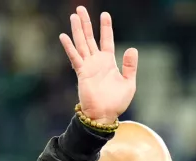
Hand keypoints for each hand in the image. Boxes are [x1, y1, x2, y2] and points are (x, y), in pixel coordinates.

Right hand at [59, 7, 137, 125]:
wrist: (104, 116)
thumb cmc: (117, 102)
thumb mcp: (129, 83)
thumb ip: (130, 66)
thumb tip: (132, 49)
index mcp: (108, 62)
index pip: (106, 40)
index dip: (105, 27)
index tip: (104, 14)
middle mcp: (96, 62)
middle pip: (90, 37)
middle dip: (86, 23)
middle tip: (80, 9)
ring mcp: (88, 66)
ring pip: (81, 43)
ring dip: (77, 30)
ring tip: (74, 16)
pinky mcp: (82, 73)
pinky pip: (75, 57)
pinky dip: (69, 47)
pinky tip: (64, 36)